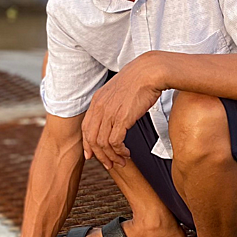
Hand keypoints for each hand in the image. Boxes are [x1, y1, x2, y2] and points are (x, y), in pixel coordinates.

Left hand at [82, 53, 164, 168]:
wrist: (150, 72)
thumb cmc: (140, 79)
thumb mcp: (119, 90)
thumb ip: (112, 103)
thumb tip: (115, 114)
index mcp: (97, 101)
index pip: (86, 128)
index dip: (87, 144)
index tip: (92, 155)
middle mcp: (100, 108)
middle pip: (91, 139)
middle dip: (100, 155)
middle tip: (109, 164)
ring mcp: (109, 113)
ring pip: (102, 144)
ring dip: (112, 156)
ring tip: (121, 161)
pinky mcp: (122, 118)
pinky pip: (115, 142)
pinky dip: (119, 151)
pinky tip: (126, 153)